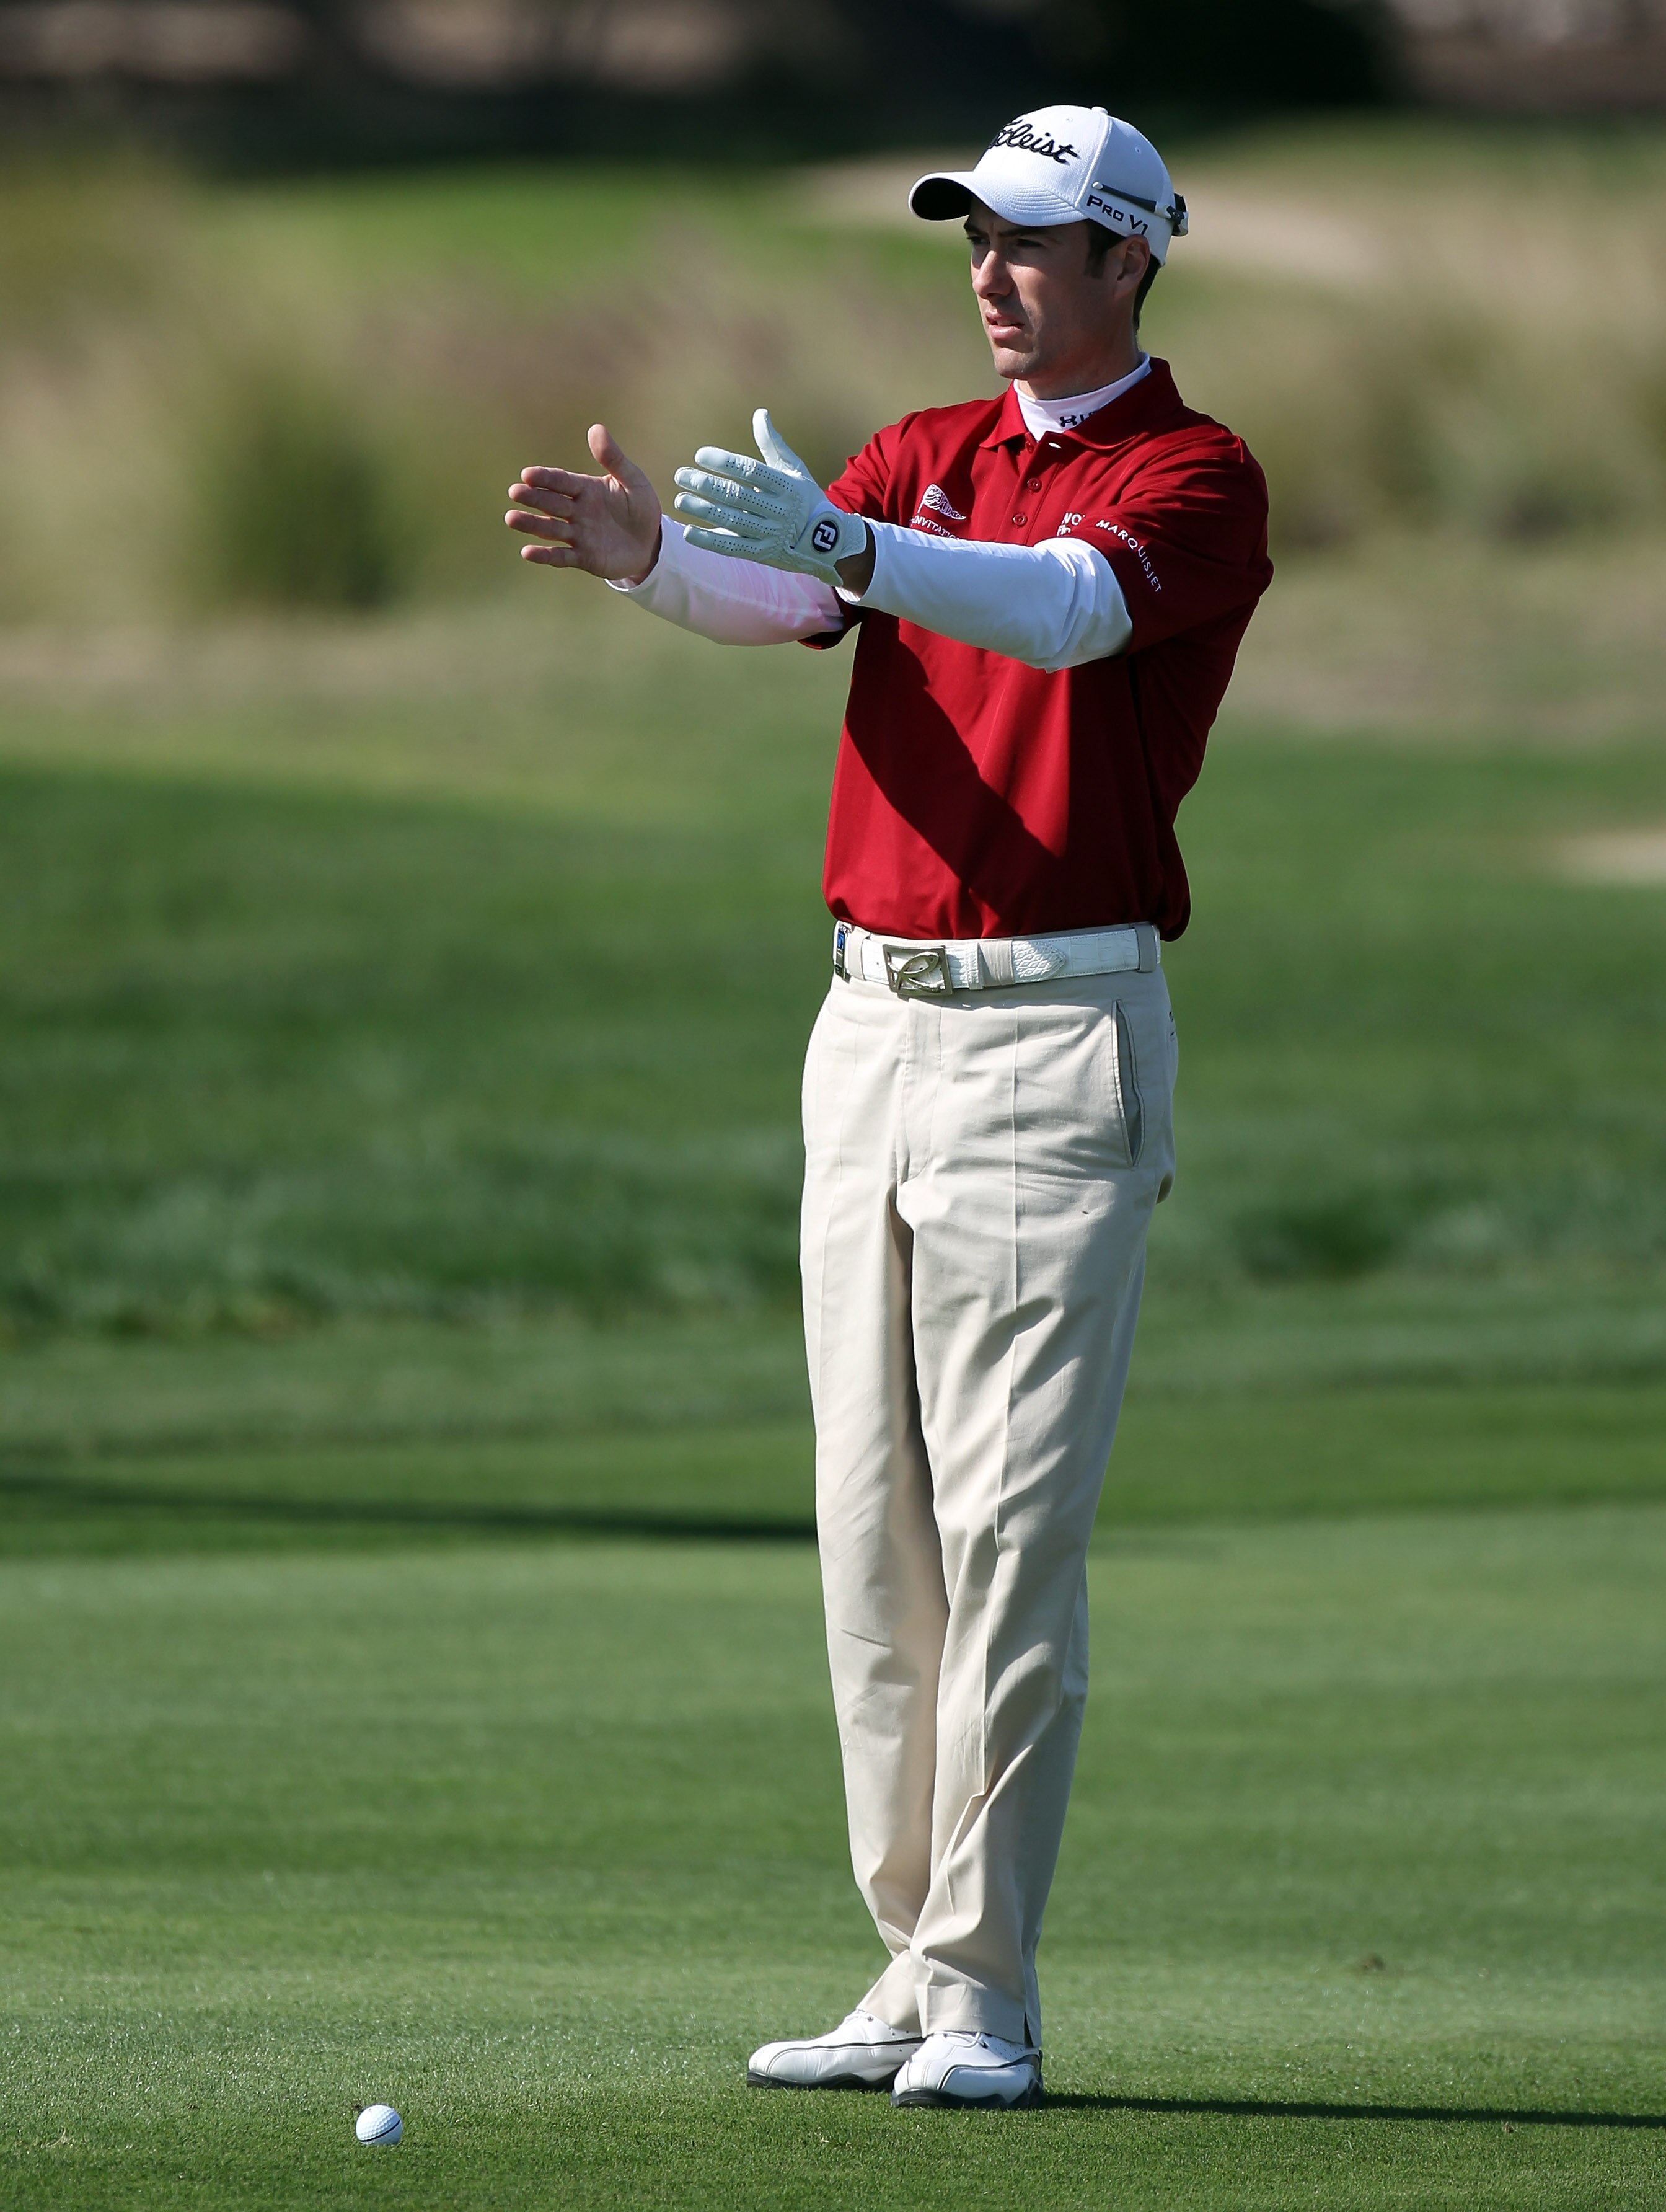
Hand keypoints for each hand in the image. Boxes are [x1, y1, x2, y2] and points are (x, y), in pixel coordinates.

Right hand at [505, 424, 661, 582]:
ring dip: (531, 524)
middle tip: (514, 492)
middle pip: (551, 503)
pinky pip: (562, 556)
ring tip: (511, 518)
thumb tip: (596, 429)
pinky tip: (527, 552)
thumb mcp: (633, 481)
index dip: (545, 478)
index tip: (528, 474)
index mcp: (586, 489)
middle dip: (533, 498)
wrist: (652, 544)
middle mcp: (577, 511)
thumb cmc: (641, 508)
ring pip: (551, 529)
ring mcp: (579, 535)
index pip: (562, 481)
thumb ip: (614, 459)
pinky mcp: (584, 558)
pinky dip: (545, 555)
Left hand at [671, 409, 869, 590]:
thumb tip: (760, 414)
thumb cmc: (805, 498)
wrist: (827, 542)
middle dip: (706, 484)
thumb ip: (773, 444)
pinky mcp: (763, 554)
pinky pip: (733, 547)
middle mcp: (778, 510)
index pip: (750, 471)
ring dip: (703, 510)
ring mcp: (770, 534)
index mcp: (786, 485)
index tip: (700, 455)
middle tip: (681, 475)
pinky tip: (688, 531)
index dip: (724, 462)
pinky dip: (710, 541)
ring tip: (680, 500)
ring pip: (732, 520)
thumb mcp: (795, 470)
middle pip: (737, 495)